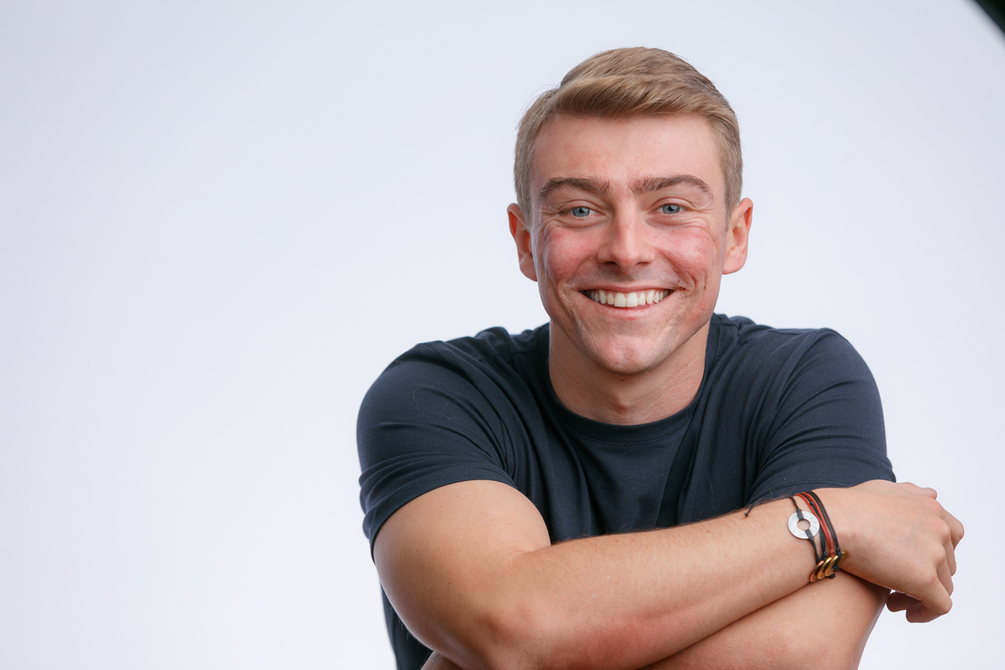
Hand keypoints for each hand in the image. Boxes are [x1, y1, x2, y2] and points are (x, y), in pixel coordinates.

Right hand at [819, 481, 963, 622]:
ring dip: (920, 595)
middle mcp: (939, 530)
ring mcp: (934, 554)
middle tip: (896, 584)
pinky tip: (903, 613)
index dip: (935, 552)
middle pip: (946, 564)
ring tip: (893, 600)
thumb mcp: (885, 489)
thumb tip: (931, 494)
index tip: (912, 561)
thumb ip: (912, 493)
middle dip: (925, 575)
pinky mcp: (925, 579)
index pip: (952, 535)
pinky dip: (925, 612)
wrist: (831, 522)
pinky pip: (939, 606)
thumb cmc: (848, 506)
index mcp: (931, 509)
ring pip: (942, 586)